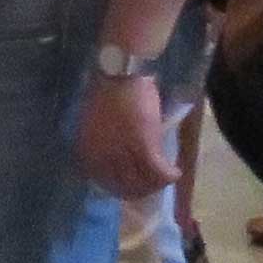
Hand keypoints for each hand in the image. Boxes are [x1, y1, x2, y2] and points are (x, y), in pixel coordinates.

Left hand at [77, 70, 178, 204]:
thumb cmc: (108, 91)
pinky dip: (169, 175)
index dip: (121, 188)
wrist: (120, 72)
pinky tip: (175, 173)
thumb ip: (103, 143)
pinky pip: (159, 171)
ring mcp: (123, 154)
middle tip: (153, 186)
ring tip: (166, 178)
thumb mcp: (97, 123)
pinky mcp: (144, 146)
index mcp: (88, 152)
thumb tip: (117, 157)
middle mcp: (103, 158)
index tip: (133, 186)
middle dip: (141, 190)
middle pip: (125, 186)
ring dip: (156, 184)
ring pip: (143, 181)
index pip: (104, 182)